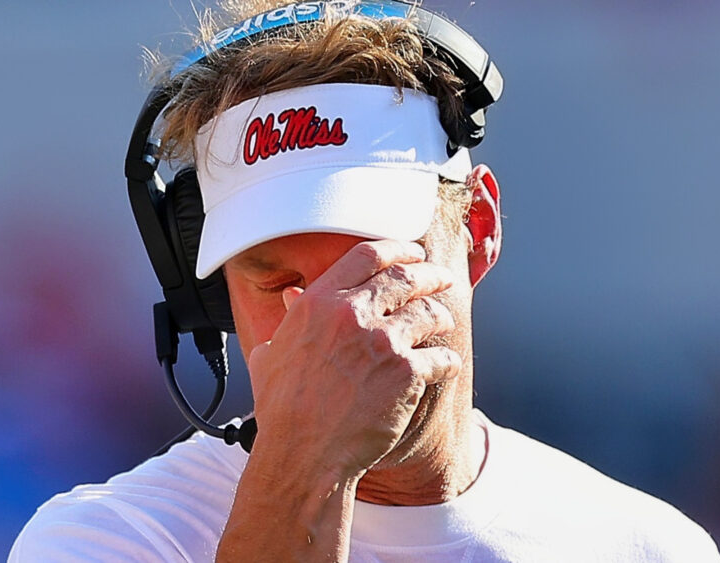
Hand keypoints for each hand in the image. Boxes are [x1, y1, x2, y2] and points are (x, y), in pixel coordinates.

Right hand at [246, 240, 462, 478]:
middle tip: (442, 278)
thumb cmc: (282, 411)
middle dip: (430, 275)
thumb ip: (288, 321)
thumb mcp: (272, 354)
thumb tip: (290, 300)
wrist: (303, 454)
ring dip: (440, 315)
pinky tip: (447, 365)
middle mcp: (353, 314)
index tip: (412, 252)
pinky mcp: (407, 373)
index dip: (397, 250)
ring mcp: (383, 342)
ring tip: (443, 321)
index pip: (367, 256)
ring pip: (428, 313)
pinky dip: (446, 361)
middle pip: (405, 277)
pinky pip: (440, 357)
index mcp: (319, 303)